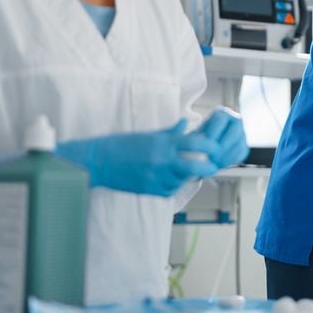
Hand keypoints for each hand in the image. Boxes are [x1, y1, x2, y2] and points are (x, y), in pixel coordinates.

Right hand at [57, 119, 220, 196]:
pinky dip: (173, 185)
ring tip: (182, 170)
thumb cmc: (122, 144)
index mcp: (163, 143)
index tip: (215, 148)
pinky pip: (170, 189)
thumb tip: (187, 123)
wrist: (97, 161)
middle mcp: (162, 160)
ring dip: (187, 176)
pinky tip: (166, 178)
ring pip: (184, 180)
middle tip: (211, 166)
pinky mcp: (150, 190)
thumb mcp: (148, 135)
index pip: (196, 143)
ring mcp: (156, 176)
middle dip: (207, 167)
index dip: (210, 146)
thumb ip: (171, 132)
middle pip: (196, 166)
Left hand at [196, 107, 249, 167]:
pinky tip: (221, 164)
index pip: (220, 120)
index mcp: (221, 114)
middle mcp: (235, 120)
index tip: (205, 144)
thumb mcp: (195, 135)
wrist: (205, 148)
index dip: (213, 132)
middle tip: (212, 156)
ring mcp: (242, 133)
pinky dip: (231, 160)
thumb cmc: (199, 140)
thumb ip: (196, 136)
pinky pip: (242, 153)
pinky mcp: (244, 146)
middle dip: (222, 146)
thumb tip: (198, 141)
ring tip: (214, 163)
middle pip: (234, 132)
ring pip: (239, 144)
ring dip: (226, 155)